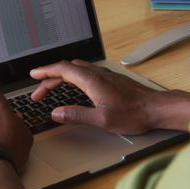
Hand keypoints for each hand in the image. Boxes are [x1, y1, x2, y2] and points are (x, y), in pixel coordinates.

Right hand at [29, 60, 164, 134]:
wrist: (155, 108)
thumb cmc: (133, 113)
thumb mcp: (101, 120)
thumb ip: (76, 115)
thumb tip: (56, 113)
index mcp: (92, 80)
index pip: (62, 69)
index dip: (45, 71)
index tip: (34, 75)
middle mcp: (98, 74)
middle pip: (68, 69)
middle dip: (50, 77)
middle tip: (39, 91)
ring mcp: (105, 75)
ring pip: (77, 70)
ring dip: (62, 77)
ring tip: (52, 89)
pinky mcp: (112, 80)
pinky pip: (86, 73)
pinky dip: (74, 78)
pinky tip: (75, 88)